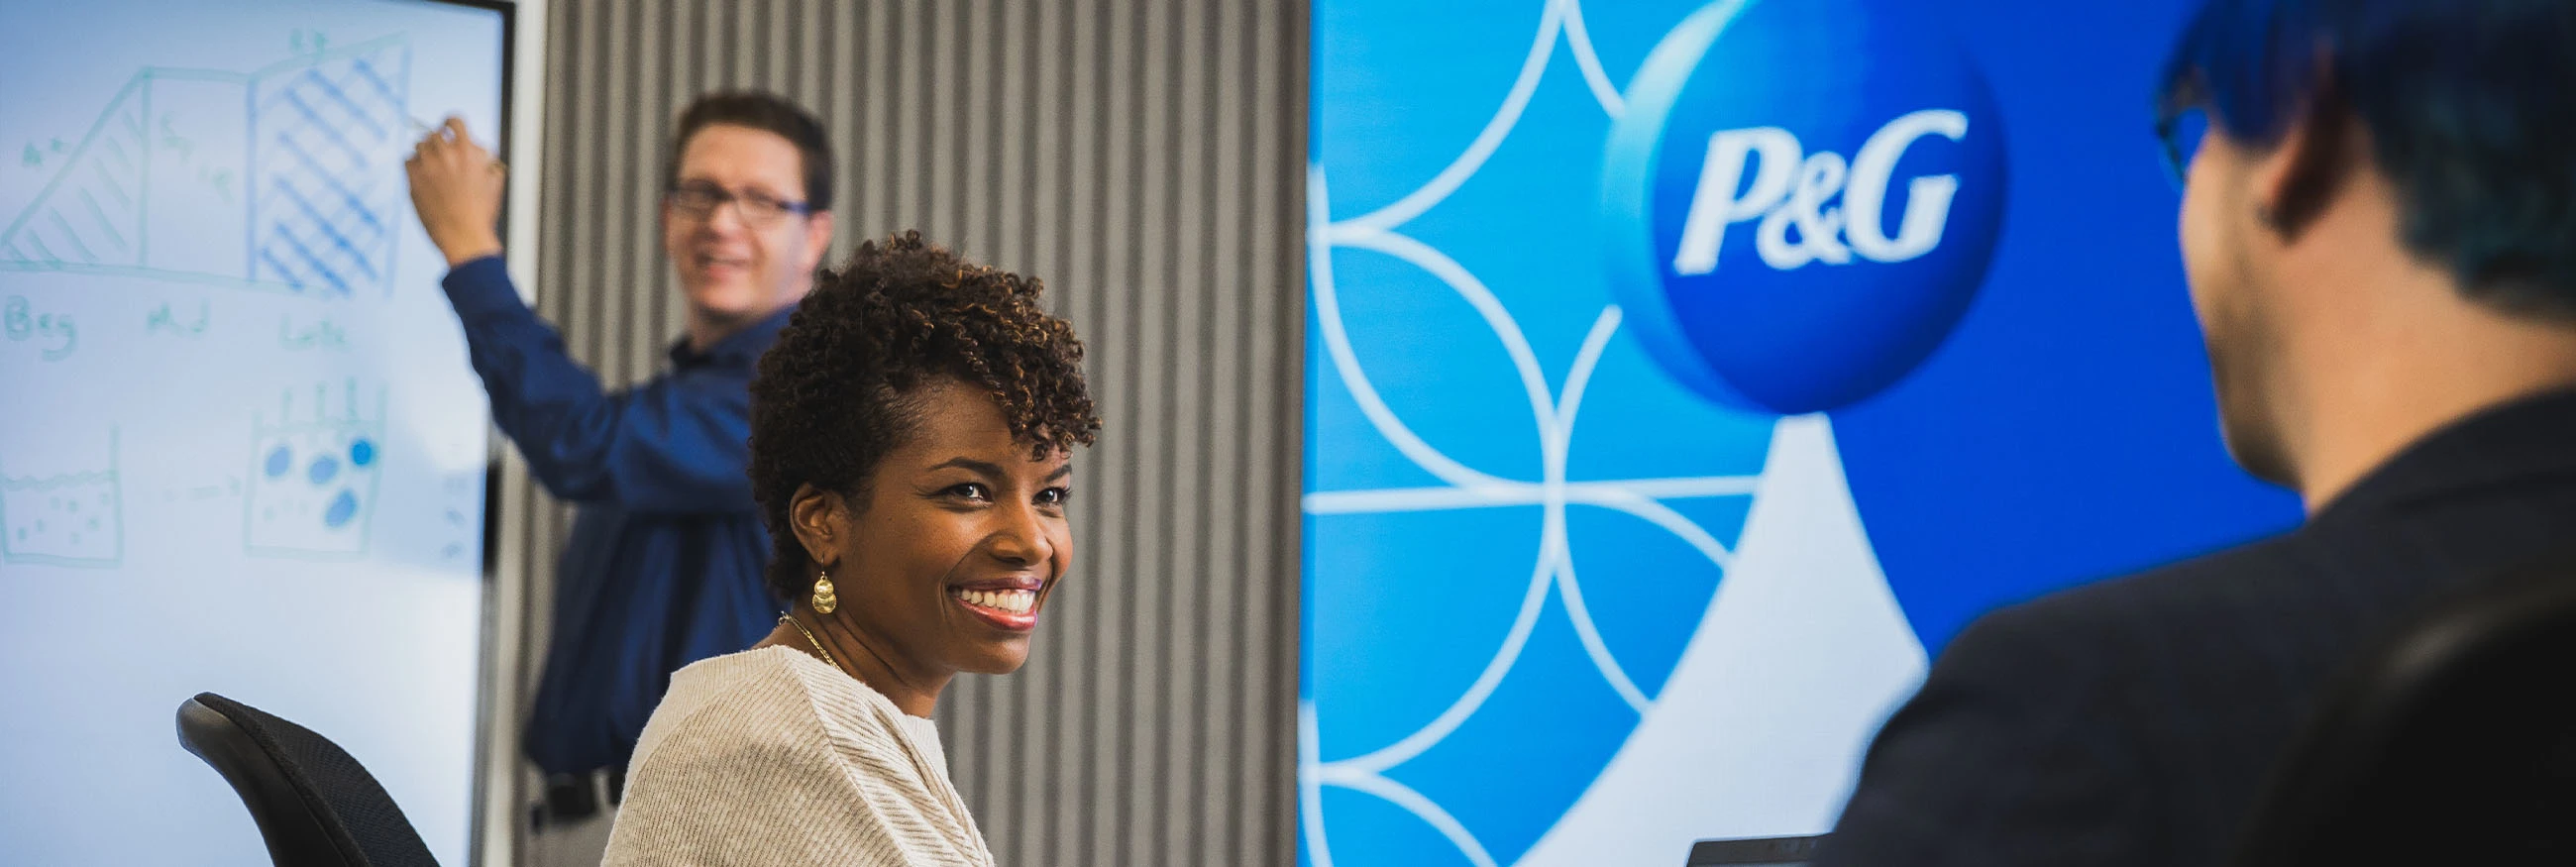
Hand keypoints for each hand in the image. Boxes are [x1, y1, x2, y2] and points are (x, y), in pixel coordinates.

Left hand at [404, 117, 506, 266]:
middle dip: (438, 141)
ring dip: (425, 152)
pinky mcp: (414, 180)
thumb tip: (480, 151)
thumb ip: (488, 162)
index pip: (454, 121)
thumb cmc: (482, 212)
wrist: (464, 236)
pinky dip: (414, 164)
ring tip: (432, 165)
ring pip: (419, 145)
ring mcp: (427, 166)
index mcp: (468, 152)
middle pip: (433, 134)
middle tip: (440, 153)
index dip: (450, 122)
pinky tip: (422, 175)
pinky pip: (407, 161)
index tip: (448, 128)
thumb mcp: (494, 183)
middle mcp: (446, 155)